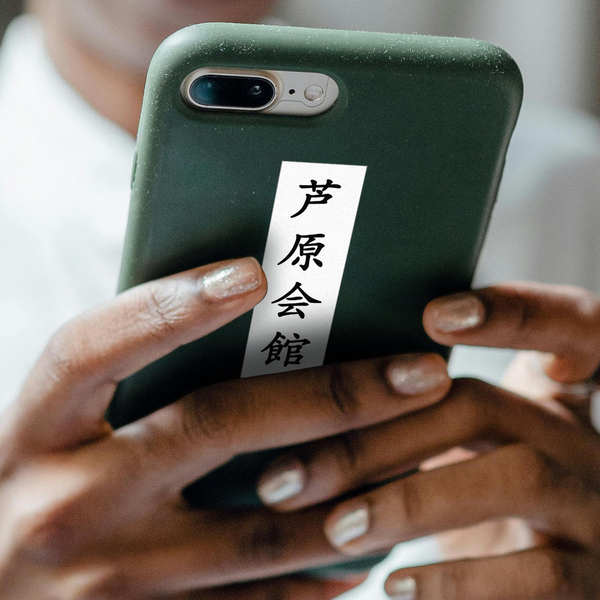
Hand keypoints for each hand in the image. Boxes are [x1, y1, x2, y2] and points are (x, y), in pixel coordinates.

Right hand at [0, 257, 450, 598]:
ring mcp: (107, 582)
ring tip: (427, 451)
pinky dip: (316, 574)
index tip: (257, 270)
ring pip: (258, 530)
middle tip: (421, 371)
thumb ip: (126, 385)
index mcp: (35, 430)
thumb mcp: (52, 432)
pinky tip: (367, 544)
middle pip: (215, 427)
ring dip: (352, 489)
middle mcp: (65, 502)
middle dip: (333, 395)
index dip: (173, 303)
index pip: (98, 346)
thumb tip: (237, 327)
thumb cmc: (28, 495)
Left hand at [256, 282, 599, 598]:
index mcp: (551, 396)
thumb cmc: (487, 494)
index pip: (567, 324)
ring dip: (412, 500)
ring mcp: (593, 506)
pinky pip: (536, 575)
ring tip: (336, 528)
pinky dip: (457, 581)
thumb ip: (423, 412)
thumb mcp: (474, 446)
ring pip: (515, 477)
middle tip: (288, 474)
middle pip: (483, 405)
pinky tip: (394, 586)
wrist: (555, 581)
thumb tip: (310, 393)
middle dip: (380, 435)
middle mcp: (577, 438)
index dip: (515, 311)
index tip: (436, 314)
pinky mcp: (593, 580)